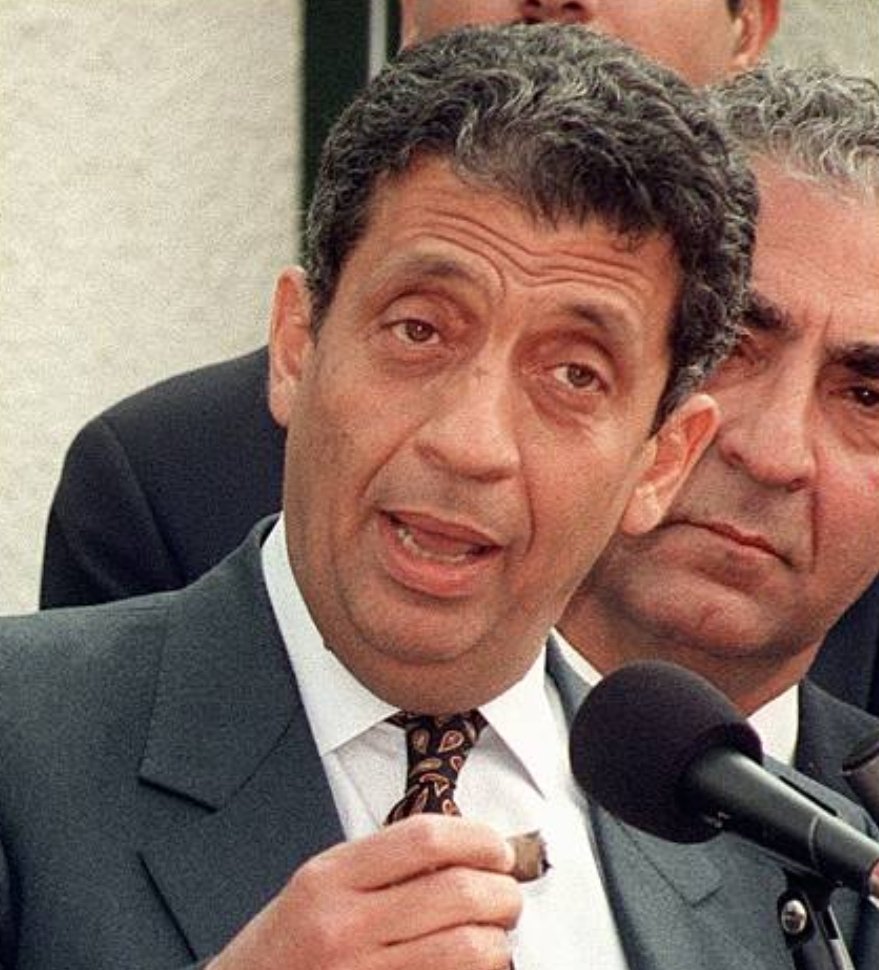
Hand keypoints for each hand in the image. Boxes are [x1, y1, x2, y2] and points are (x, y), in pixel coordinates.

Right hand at [208, 814, 520, 969]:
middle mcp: (344, 926)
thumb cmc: (284, 948)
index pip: (424, 839)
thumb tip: (464, 851)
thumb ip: (380, 865)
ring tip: (495, 937)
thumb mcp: (317, 887)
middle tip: (507, 895)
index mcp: (329, 878)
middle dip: (502, 892)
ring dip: (499, 941)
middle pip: (458, 892)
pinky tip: (473, 968)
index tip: (496, 848)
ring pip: (468, 949)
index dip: (477, 839)